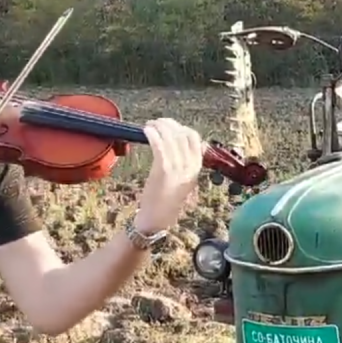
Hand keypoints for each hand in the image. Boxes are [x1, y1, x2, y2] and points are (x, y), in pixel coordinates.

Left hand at [134, 118, 202, 232]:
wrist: (157, 219)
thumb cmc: (165, 201)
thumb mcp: (182, 182)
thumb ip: (185, 165)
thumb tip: (181, 145)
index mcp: (196, 169)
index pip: (195, 139)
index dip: (182, 128)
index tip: (170, 126)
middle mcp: (189, 167)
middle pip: (182, 135)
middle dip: (168, 124)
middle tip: (156, 123)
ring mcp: (177, 169)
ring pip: (170, 138)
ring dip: (159, 127)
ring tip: (149, 125)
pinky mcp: (162, 171)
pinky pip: (159, 146)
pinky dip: (152, 135)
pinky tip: (146, 131)